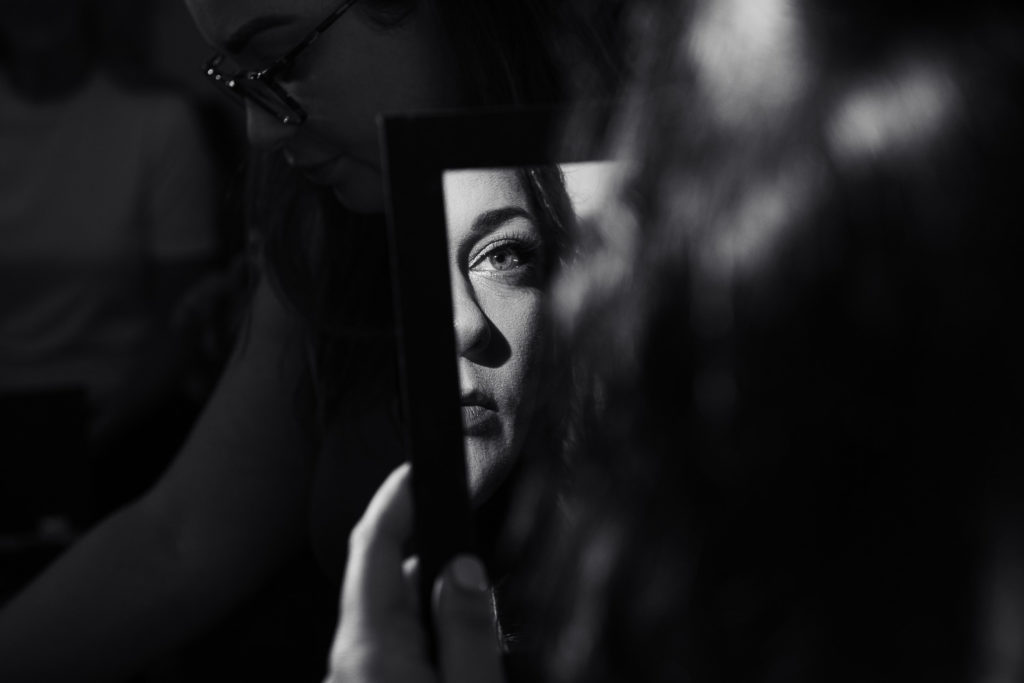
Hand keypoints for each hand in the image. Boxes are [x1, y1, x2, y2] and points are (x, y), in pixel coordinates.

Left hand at [326, 463, 505, 682]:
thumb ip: (467, 631)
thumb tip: (464, 571)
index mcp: (371, 647)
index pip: (371, 545)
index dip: (393, 499)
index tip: (416, 470)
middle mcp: (350, 660)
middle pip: (389, 582)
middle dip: (438, 569)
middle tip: (487, 585)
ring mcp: (354, 679)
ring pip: (396, 620)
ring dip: (436, 613)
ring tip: (482, 643)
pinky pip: (396, 652)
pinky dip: (428, 643)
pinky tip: (460, 664)